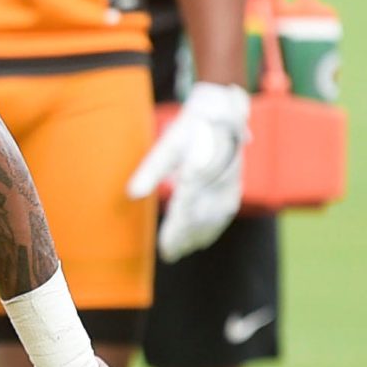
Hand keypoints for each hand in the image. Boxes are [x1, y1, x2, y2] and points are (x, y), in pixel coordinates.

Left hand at [128, 81, 249, 262]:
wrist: (224, 112)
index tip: (164, 246)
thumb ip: (151, 171)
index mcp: (199, 171)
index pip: (185, 210)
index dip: (175, 231)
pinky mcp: (235, 186)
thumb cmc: (192, 127)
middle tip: (168, 254)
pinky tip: (201, 240)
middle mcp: (217, 182)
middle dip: (184, 239)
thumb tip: (132, 195)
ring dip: (197, 237)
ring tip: (180, 251)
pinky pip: (224, 214)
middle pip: (200, 219)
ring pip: (214, 219)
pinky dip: (212, 229)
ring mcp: (229, 185)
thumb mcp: (168, 144)